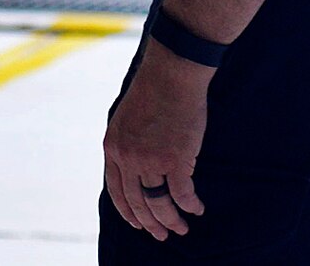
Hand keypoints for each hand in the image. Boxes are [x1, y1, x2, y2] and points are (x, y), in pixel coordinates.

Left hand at [102, 41, 209, 241]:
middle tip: (161, 235)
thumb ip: (127, 144)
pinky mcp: (175, 159)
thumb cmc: (154, 91)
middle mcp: (127, 157)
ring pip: (159, 203)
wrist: (172, 74)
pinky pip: (182, 194)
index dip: (127, 211)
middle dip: (150, 223)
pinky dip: (190, 205)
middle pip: (137, 202)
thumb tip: (136, 170)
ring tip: (181, 227)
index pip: (115, 190)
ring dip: (171, 219)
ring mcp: (150, 160)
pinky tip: (196, 208)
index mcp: (112, 146)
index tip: (138, 223)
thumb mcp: (126, 118)